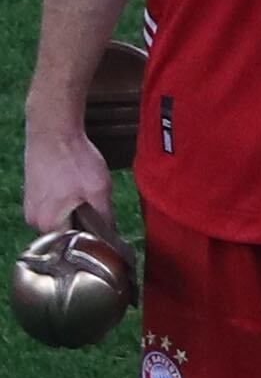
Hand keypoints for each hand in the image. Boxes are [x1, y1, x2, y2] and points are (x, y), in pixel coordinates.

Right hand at [22, 116, 108, 235]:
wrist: (54, 132)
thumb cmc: (73, 159)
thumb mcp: (99, 190)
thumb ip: (105, 218)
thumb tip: (111, 238)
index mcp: (49, 224)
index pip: (76, 244)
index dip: (94, 238)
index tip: (104, 228)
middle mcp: (34, 220)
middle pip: (67, 234)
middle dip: (84, 223)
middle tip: (94, 203)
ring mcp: (31, 208)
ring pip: (61, 220)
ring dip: (75, 211)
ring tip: (82, 191)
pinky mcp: (32, 196)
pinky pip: (53, 208)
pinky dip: (66, 201)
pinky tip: (72, 187)